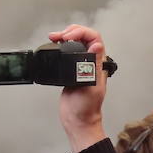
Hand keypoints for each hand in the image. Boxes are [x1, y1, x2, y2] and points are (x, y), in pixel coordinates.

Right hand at [49, 24, 107, 151]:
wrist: (77, 121)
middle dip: (71, 31)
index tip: (69, 37)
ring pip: (75, 43)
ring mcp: (80, 66)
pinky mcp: (70, 71)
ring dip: (65, 36)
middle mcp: (91, 63)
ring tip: (54, 37)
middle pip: (85, 37)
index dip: (82, 33)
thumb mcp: (92, 87)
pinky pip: (67, 53)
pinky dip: (60, 46)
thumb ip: (93, 67)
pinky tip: (54, 47)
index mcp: (99, 64)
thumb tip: (97, 46)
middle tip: (59, 36)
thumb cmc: (86, 109)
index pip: (95, 39)